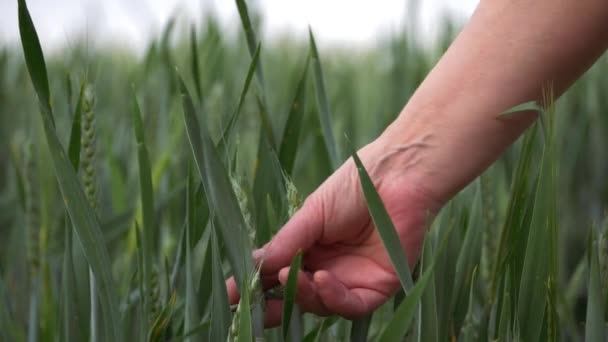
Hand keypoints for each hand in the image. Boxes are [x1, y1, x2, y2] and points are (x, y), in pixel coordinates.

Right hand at [226, 134, 441, 326]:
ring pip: (322, 305)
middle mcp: (330, 267)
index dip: (256, 285)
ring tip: (292, 277)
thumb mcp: (311, 216)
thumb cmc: (354, 187)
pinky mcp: (379, 287)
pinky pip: (351, 305)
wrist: (397, 175)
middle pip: (298, 297)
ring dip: (303, 295)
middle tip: (252, 309)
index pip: (279, 273)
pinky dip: (333, 297)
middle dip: (274, 306)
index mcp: (311, 248)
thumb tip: (254, 267)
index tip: (231, 293)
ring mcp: (353, 279)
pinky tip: (322, 279)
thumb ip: (285, 243)